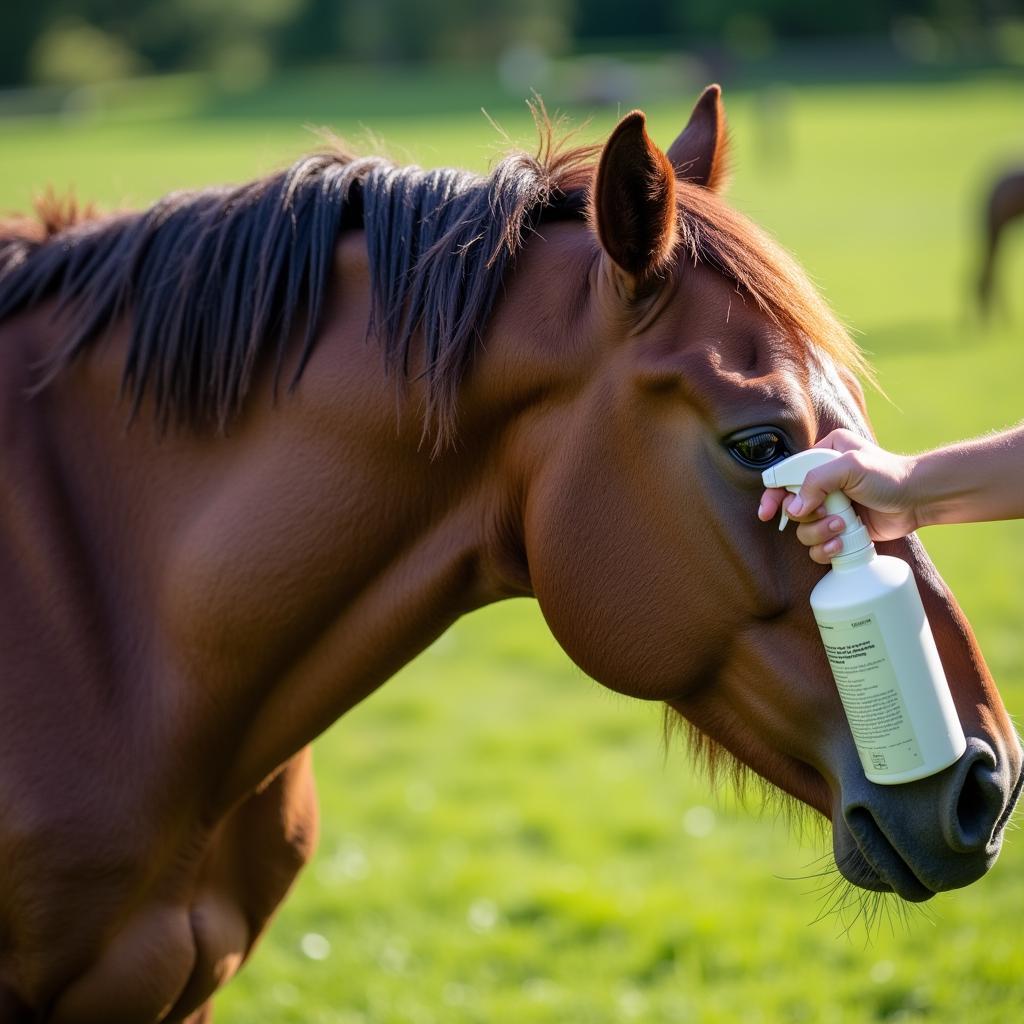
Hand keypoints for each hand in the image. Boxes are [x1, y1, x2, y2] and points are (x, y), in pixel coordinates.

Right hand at [757, 430, 919, 563]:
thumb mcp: (850, 465)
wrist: (918, 499)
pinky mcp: (840, 530)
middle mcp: (822, 484)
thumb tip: (792, 510)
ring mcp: (830, 508)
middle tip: (825, 512)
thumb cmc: (889, 475)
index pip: (785, 477)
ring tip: (842, 527)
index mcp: (821, 458)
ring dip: (819, 532)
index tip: (767, 512)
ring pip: (803, 530)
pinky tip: (841, 544)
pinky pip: (818, 546)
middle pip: (790, 507)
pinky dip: (826, 548)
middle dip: (805, 516)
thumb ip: (815, 481)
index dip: (773, 495)